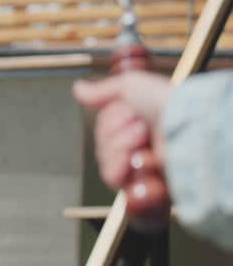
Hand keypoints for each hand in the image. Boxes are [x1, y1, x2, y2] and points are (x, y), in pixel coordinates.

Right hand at [73, 73, 172, 189]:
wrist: (187, 126)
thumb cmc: (167, 104)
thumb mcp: (130, 85)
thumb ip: (101, 90)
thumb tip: (78, 89)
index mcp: (135, 121)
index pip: (103, 126)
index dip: (112, 119)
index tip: (130, 111)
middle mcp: (137, 142)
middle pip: (101, 143)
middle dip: (117, 133)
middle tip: (141, 126)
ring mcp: (139, 163)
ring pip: (104, 159)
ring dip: (121, 147)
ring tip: (144, 141)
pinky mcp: (140, 181)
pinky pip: (112, 177)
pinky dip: (122, 167)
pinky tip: (139, 158)